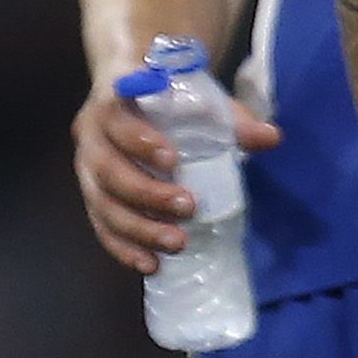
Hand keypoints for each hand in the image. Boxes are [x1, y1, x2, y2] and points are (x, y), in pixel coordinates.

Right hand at [69, 81, 280, 270]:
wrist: (130, 95)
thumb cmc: (165, 94)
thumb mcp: (198, 95)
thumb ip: (230, 117)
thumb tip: (271, 137)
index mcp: (111, 97)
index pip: (116, 117)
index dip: (139, 141)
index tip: (173, 160)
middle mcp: (91, 134)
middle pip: (108, 169)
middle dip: (147, 194)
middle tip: (188, 207)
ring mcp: (86, 169)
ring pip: (102, 204)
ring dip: (139, 228)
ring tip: (177, 243)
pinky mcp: (91, 196)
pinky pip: (101, 227)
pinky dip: (124, 248)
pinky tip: (151, 264)